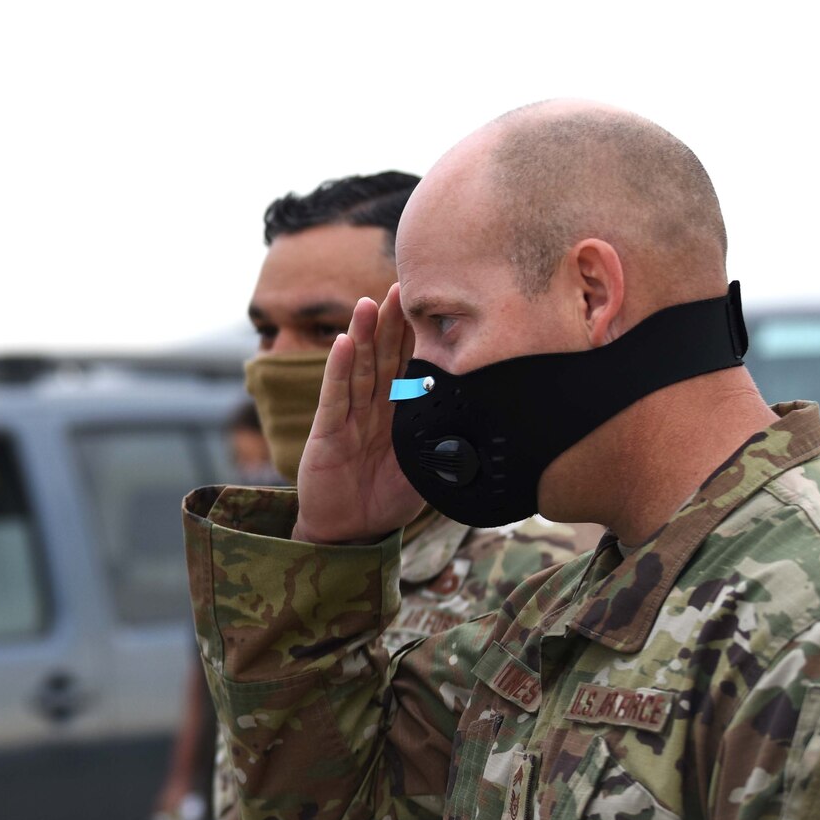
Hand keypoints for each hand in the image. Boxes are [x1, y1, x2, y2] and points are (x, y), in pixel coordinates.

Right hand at [292, 285, 428, 544]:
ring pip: (358, 369)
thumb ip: (450, 446)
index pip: (410, 366)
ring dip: (363, 335)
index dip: (417, 335)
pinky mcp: (327, 434)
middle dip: (392, 323)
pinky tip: (344, 343)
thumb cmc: (388, 500)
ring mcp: (348, 417)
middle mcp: (373, 408)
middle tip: (403, 285)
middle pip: (383, 357)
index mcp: (400, 413)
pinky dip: (338, 370)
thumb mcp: (429, 471)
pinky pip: (335, 398)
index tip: (432, 302)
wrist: (351, 534)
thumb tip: (492, 429)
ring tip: (369, 304)